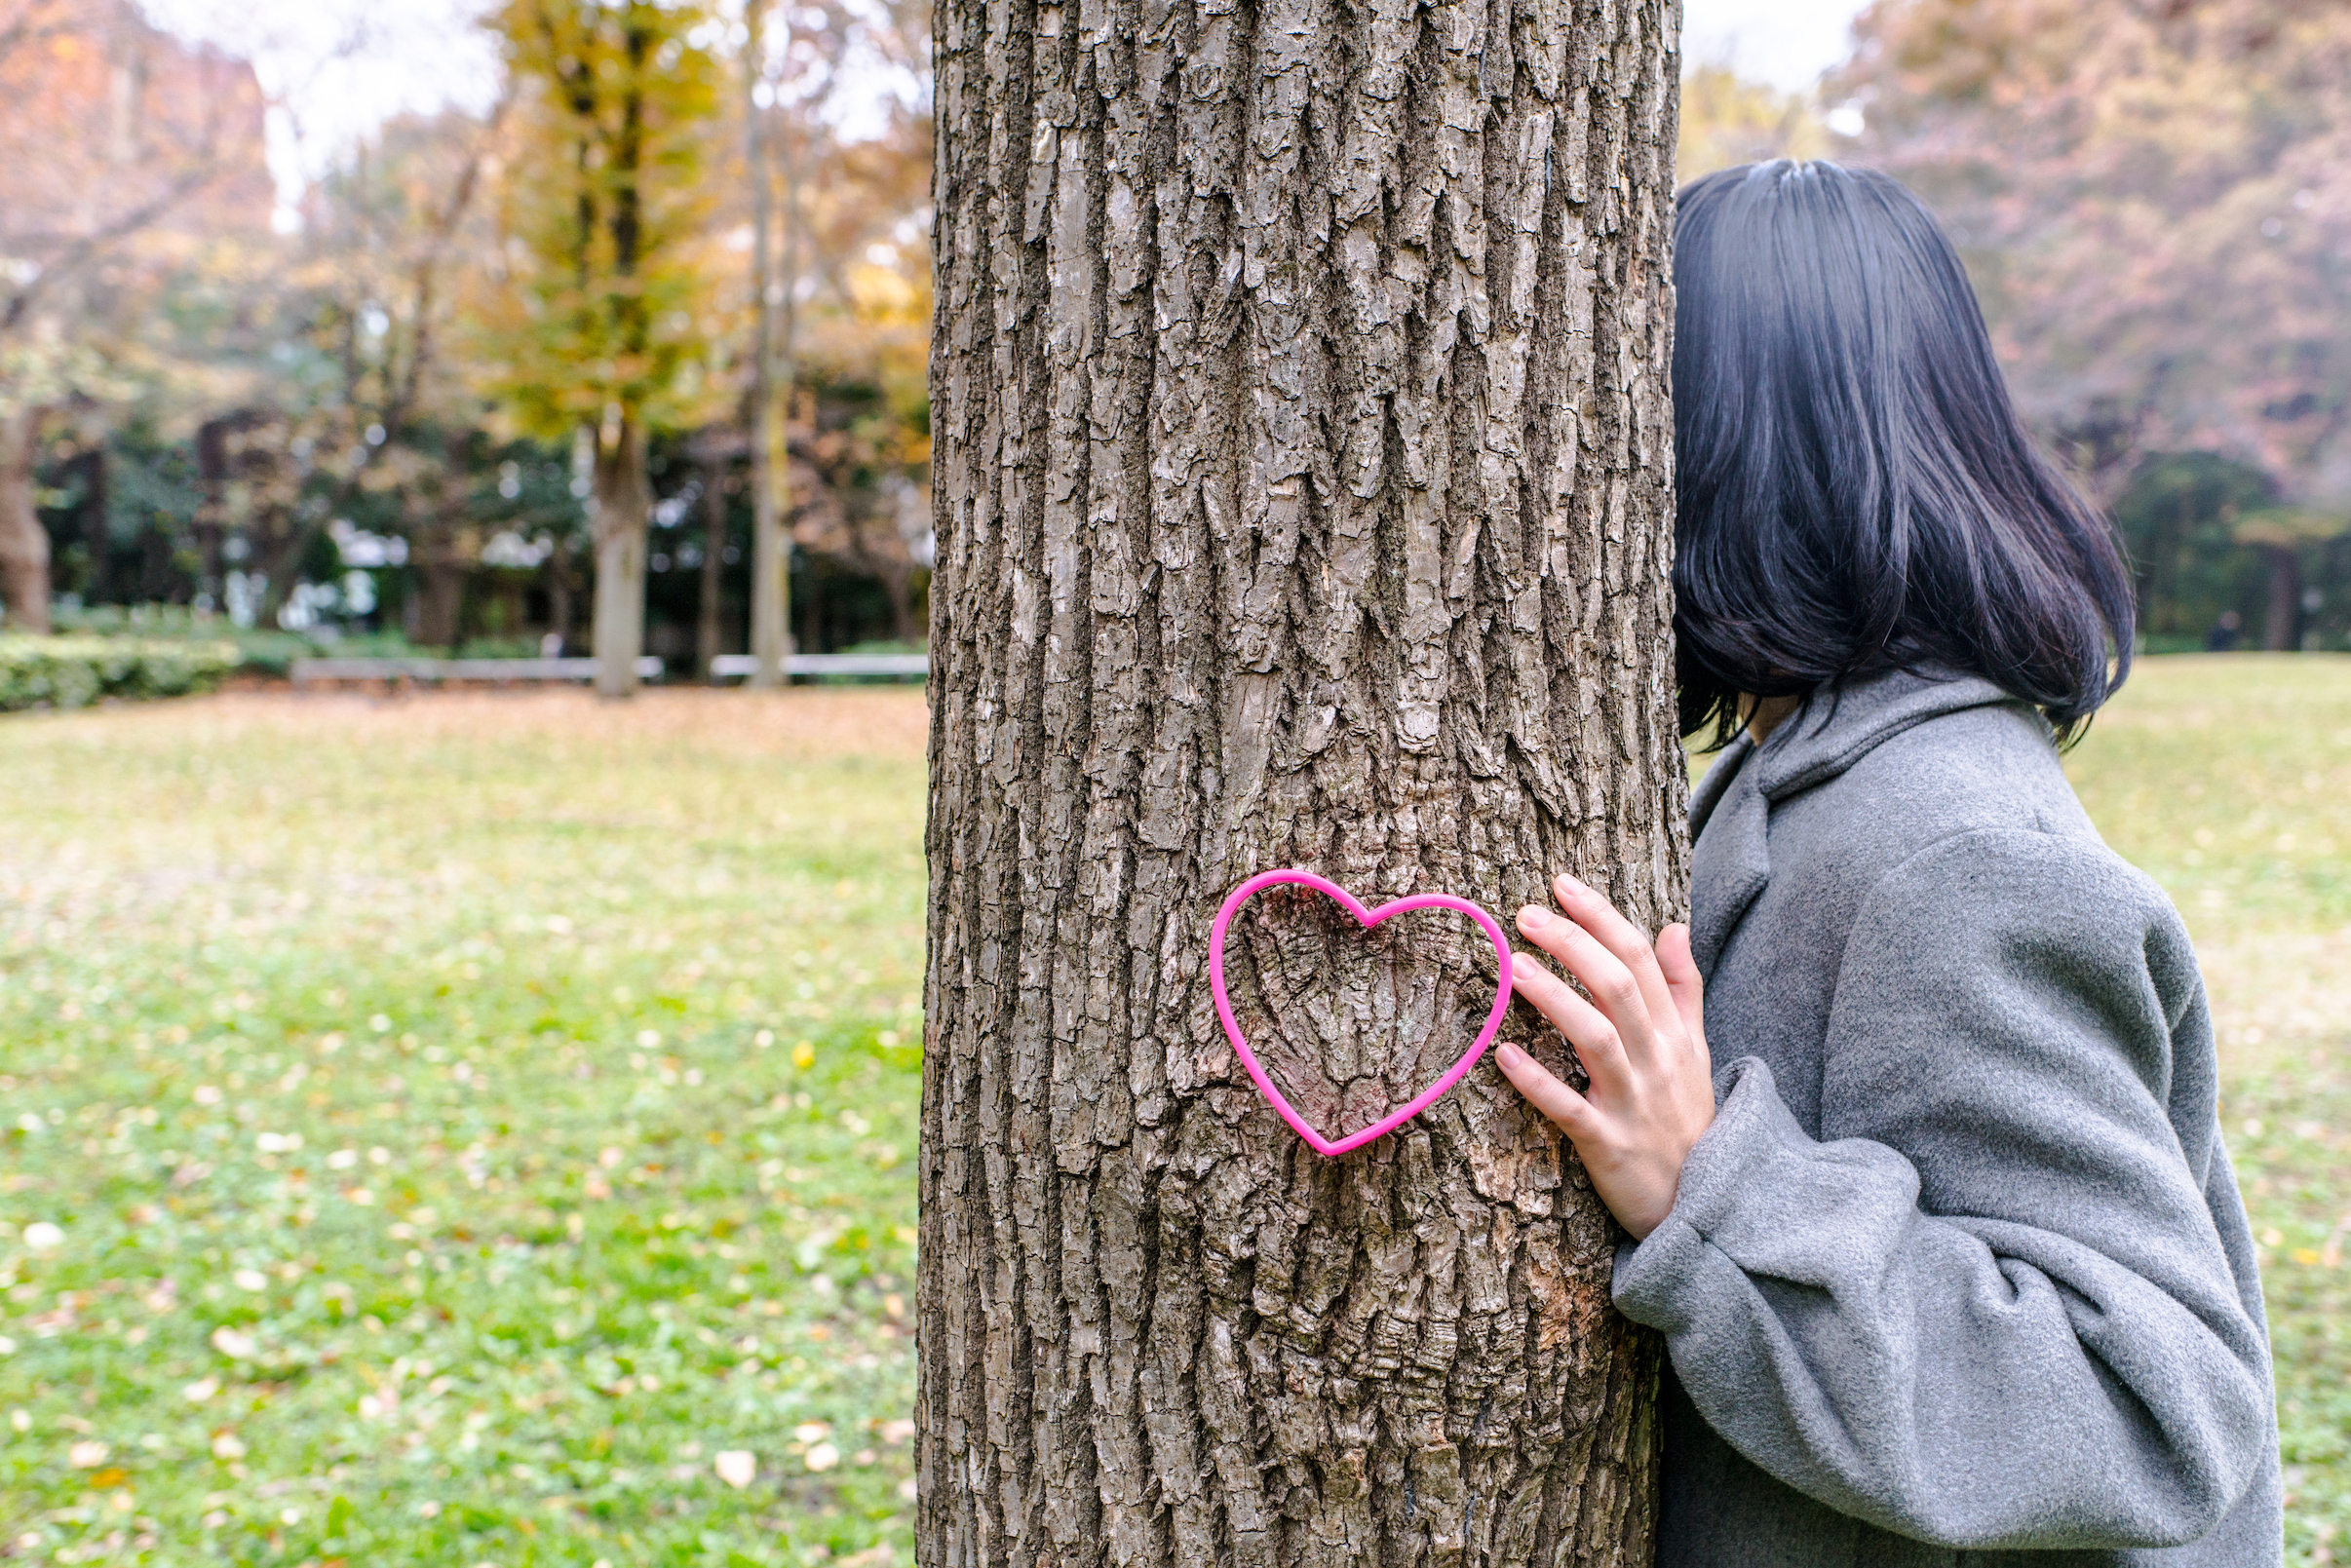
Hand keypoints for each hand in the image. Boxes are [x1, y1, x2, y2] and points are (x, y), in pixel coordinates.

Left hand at [1494, 873, 1714, 1238]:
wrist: (1709, 1206)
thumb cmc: (1688, 1120)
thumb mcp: (1697, 1051)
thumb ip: (1683, 988)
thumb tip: (1673, 925)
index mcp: (1674, 1033)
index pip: (1641, 959)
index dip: (1602, 917)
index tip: (1560, 883)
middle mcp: (1657, 1060)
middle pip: (1619, 987)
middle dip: (1573, 944)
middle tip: (1525, 915)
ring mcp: (1633, 1103)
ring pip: (1598, 1039)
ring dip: (1555, 999)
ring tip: (1513, 967)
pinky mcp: (1608, 1146)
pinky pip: (1570, 1109)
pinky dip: (1538, 1080)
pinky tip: (1502, 1053)